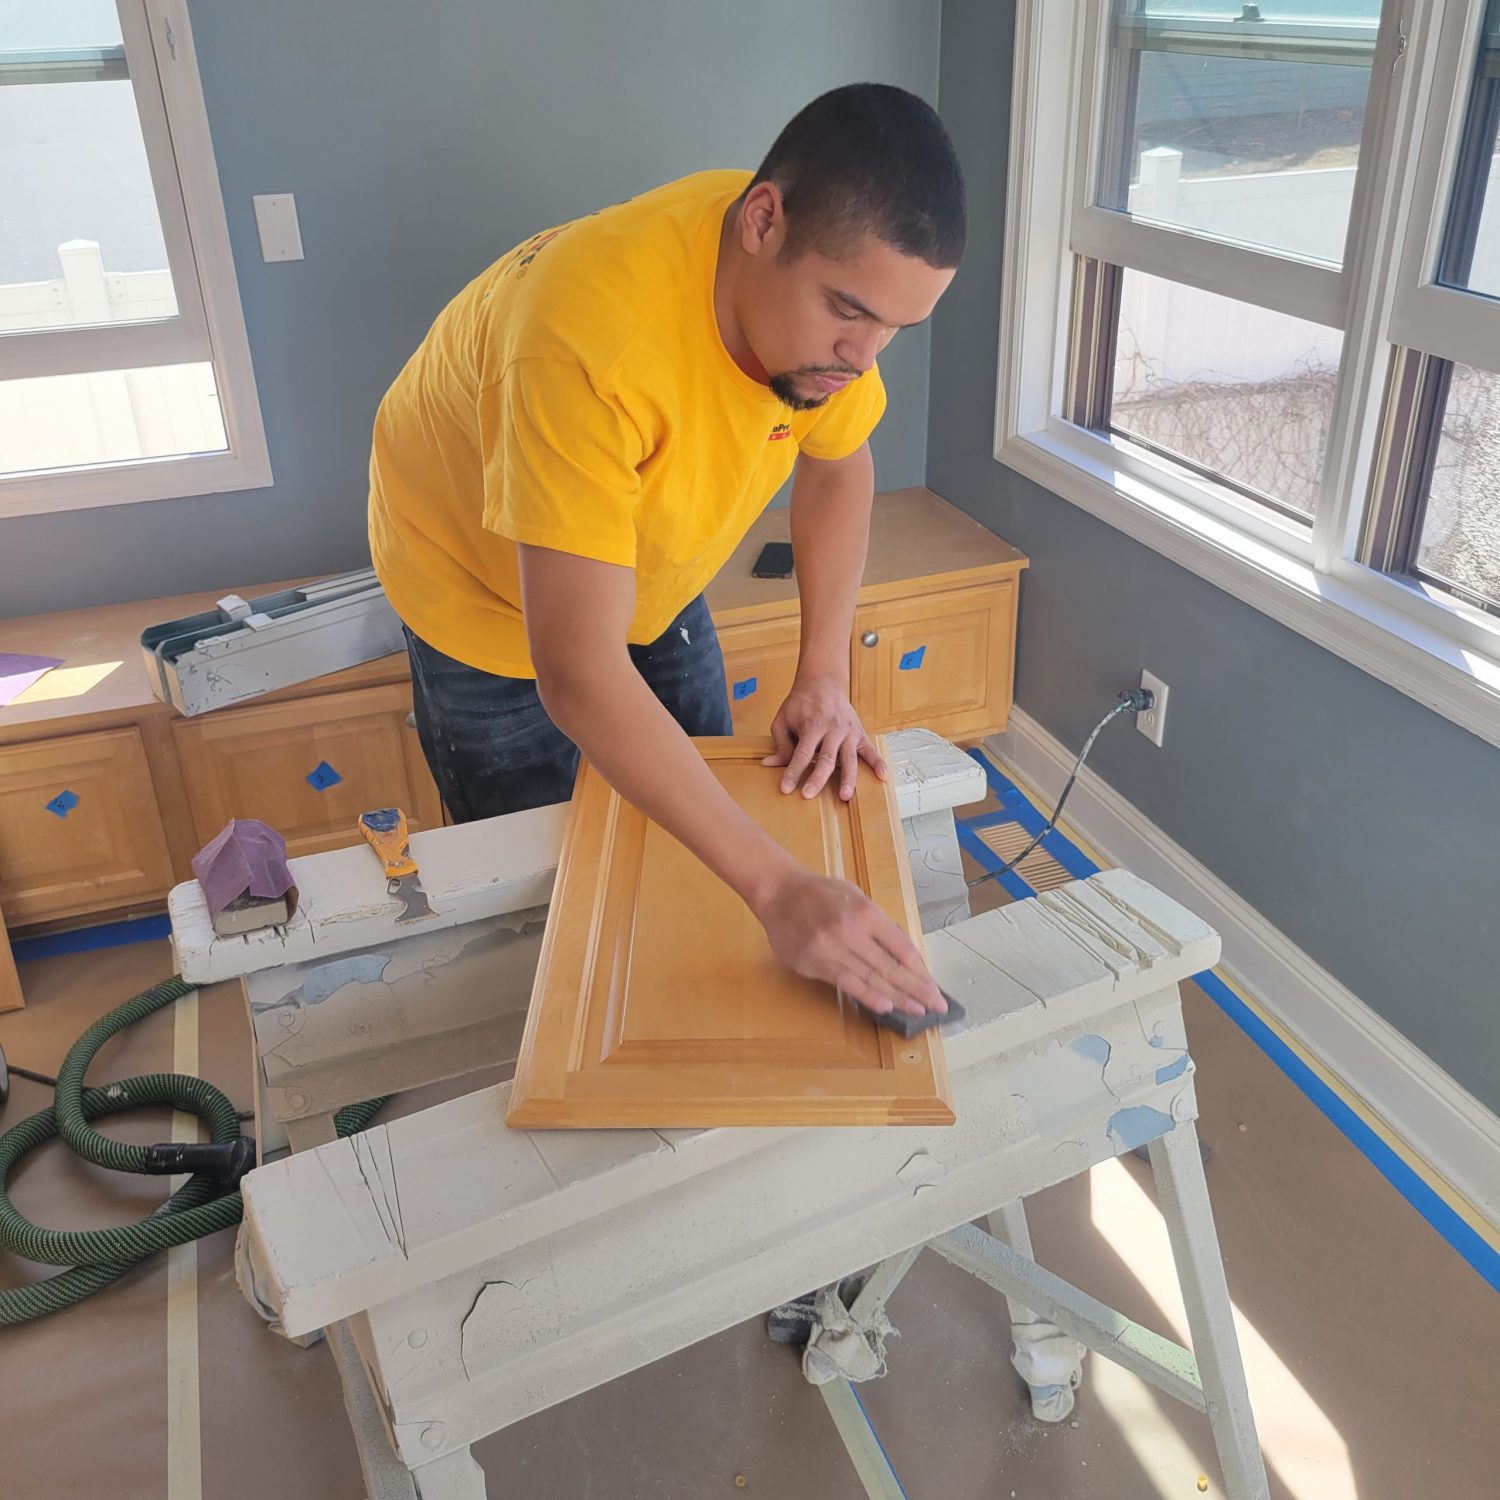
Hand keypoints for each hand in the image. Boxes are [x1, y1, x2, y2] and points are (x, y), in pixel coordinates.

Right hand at [751, 867, 944, 1018]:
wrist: (778, 892)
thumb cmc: (820, 892)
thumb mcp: (855, 896)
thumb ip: (876, 924)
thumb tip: (901, 955)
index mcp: (865, 912)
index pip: (901, 947)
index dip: (920, 970)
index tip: (934, 986)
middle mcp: (849, 931)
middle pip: (890, 967)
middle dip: (916, 989)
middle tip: (936, 1005)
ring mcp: (830, 950)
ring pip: (870, 979)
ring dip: (897, 997)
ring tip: (917, 1010)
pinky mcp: (813, 964)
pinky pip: (846, 983)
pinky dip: (867, 996)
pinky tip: (885, 1006)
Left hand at [764, 673, 888, 800]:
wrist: (823, 682)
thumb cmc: (801, 703)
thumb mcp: (783, 719)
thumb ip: (780, 744)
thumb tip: (769, 765)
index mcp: (812, 726)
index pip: (801, 754)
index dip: (793, 772)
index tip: (785, 789)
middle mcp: (832, 729)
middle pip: (825, 758)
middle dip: (817, 779)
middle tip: (808, 795)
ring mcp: (848, 732)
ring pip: (848, 759)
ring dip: (847, 778)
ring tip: (844, 796)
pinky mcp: (859, 733)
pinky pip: (870, 750)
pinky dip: (877, 762)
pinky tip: (882, 776)